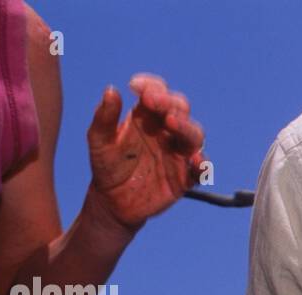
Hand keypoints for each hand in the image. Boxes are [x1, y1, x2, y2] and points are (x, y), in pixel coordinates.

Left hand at [85, 74, 205, 230]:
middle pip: (180, 109)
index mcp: (146, 116)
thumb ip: (104, 118)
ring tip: (172, 123)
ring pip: (194, 135)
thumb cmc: (107, 167)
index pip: (157, 93)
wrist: (113, 202)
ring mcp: (178, 154)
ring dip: (186, 127)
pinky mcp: (185, 177)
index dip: (151, 86)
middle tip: (153, 102)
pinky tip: (195, 160)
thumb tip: (111, 90)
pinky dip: (202, 165)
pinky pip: (200, 170)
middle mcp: (166, 131)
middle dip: (170, 103)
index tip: (135, 86)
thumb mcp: (99, 141)